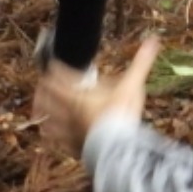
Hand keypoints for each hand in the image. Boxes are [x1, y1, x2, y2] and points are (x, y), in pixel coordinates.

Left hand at [36, 36, 159, 158]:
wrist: (117, 151)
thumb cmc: (121, 116)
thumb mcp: (131, 87)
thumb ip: (140, 64)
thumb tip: (153, 41)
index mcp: (77, 96)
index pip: (59, 78)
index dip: (55, 70)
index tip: (52, 65)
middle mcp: (68, 113)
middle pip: (47, 99)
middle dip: (43, 91)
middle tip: (41, 86)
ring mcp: (69, 131)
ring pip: (48, 121)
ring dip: (43, 114)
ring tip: (39, 112)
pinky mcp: (73, 148)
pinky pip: (58, 140)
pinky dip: (53, 136)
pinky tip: (50, 136)